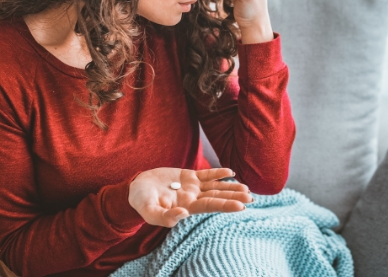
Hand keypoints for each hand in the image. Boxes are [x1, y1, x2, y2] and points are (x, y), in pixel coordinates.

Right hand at [128, 167, 251, 226]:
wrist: (135, 188)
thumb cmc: (140, 201)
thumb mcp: (148, 211)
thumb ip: (164, 217)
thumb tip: (183, 215)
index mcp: (186, 207)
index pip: (210, 206)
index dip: (226, 205)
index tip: (242, 206)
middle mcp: (193, 197)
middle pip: (217, 196)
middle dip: (234, 196)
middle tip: (252, 197)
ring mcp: (192, 187)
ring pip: (215, 186)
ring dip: (231, 186)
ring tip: (247, 188)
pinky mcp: (188, 176)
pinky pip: (206, 174)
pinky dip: (218, 173)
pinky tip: (230, 172)